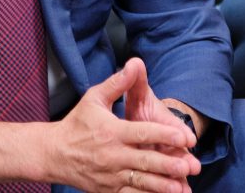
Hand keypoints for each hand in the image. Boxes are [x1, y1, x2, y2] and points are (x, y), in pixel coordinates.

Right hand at [43, 59, 199, 191]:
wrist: (55, 154)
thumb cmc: (77, 123)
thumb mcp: (94, 98)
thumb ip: (117, 83)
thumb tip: (134, 64)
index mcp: (111, 132)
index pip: (142, 133)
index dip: (164, 135)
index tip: (184, 137)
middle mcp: (112, 155)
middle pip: (145, 161)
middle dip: (168, 164)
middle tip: (190, 166)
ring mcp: (110, 176)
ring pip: (141, 182)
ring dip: (162, 185)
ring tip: (181, 186)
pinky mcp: (109, 190)